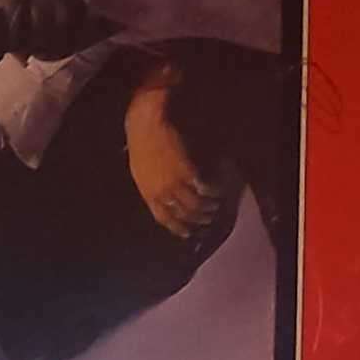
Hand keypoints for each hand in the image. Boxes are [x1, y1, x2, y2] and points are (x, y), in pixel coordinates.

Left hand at [124, 74, 213, 236]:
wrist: (147, 126)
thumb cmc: (141, 145)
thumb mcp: (140, 173)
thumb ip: (152, 188)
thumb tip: (162, 198)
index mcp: (149, 195)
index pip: (165, 219)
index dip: (177, 228)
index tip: (187, 233)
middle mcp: (162, 194)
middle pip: (184, 214)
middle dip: (198, 220)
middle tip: (208, 220)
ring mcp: (175, 184)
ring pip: (196, 205)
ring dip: (208, 208)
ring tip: (216, 207)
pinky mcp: (188, 172)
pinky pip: (204, 188)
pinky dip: (213, 191)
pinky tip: (219, 190)